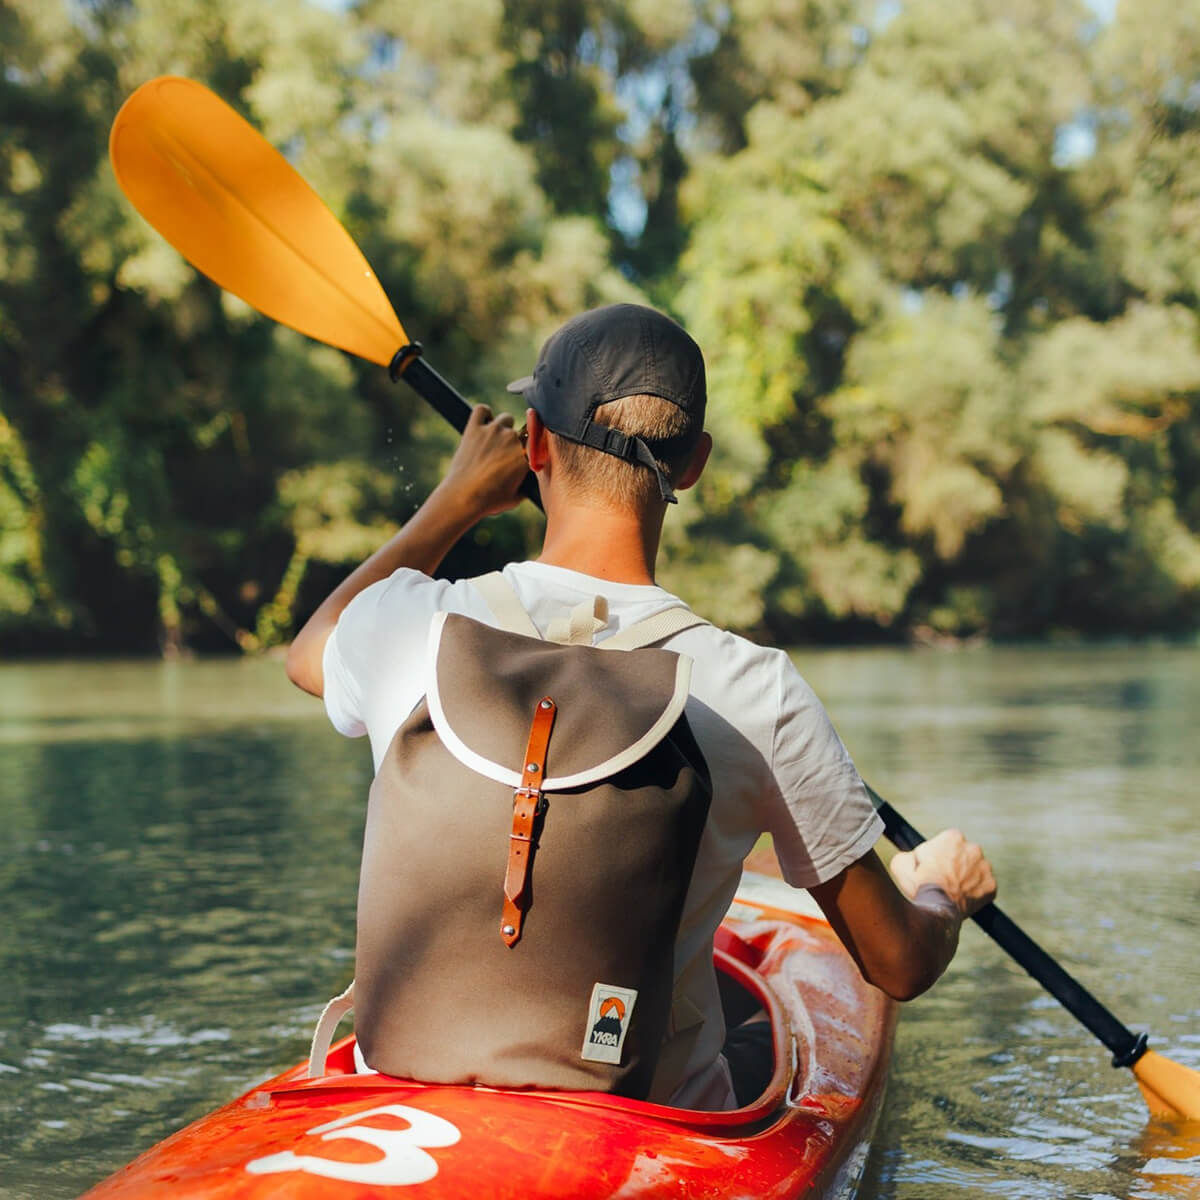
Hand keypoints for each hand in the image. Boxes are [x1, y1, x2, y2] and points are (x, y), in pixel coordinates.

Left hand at [435, 404, 529, 520]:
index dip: (534, 446)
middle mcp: (513, 438)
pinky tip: (482, 424)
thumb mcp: (517, 498)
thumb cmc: (489, 500)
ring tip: (494, 443)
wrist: (463, 498)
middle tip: (505, 456)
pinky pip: (482, 410)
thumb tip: (529, 482)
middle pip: (523, 430)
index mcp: (528, 455)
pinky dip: (483, 414)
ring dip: (502, 427)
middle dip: (516, 441)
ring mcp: (493, 430)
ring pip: (506, 418)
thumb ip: (527, 485)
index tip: (528, 453)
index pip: (539, 439)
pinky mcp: (474, 428)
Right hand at [889, 828, 996, 917]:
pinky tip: (962, 897)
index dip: (939, 854)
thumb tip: (912, 856)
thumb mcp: (901, 863)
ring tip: (953, 889)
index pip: (948, 842)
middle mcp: (974, 848)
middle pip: (964, 854)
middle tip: (944, 878)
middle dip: (956, 863)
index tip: (934, 865)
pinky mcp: (992, 886)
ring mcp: (985, 868)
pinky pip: (984, 887)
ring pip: (976, 869)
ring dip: (967, 876)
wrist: (937, 909)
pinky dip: (975, 892)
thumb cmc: (920, 885)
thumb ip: (909, 854)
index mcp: (953, 837)